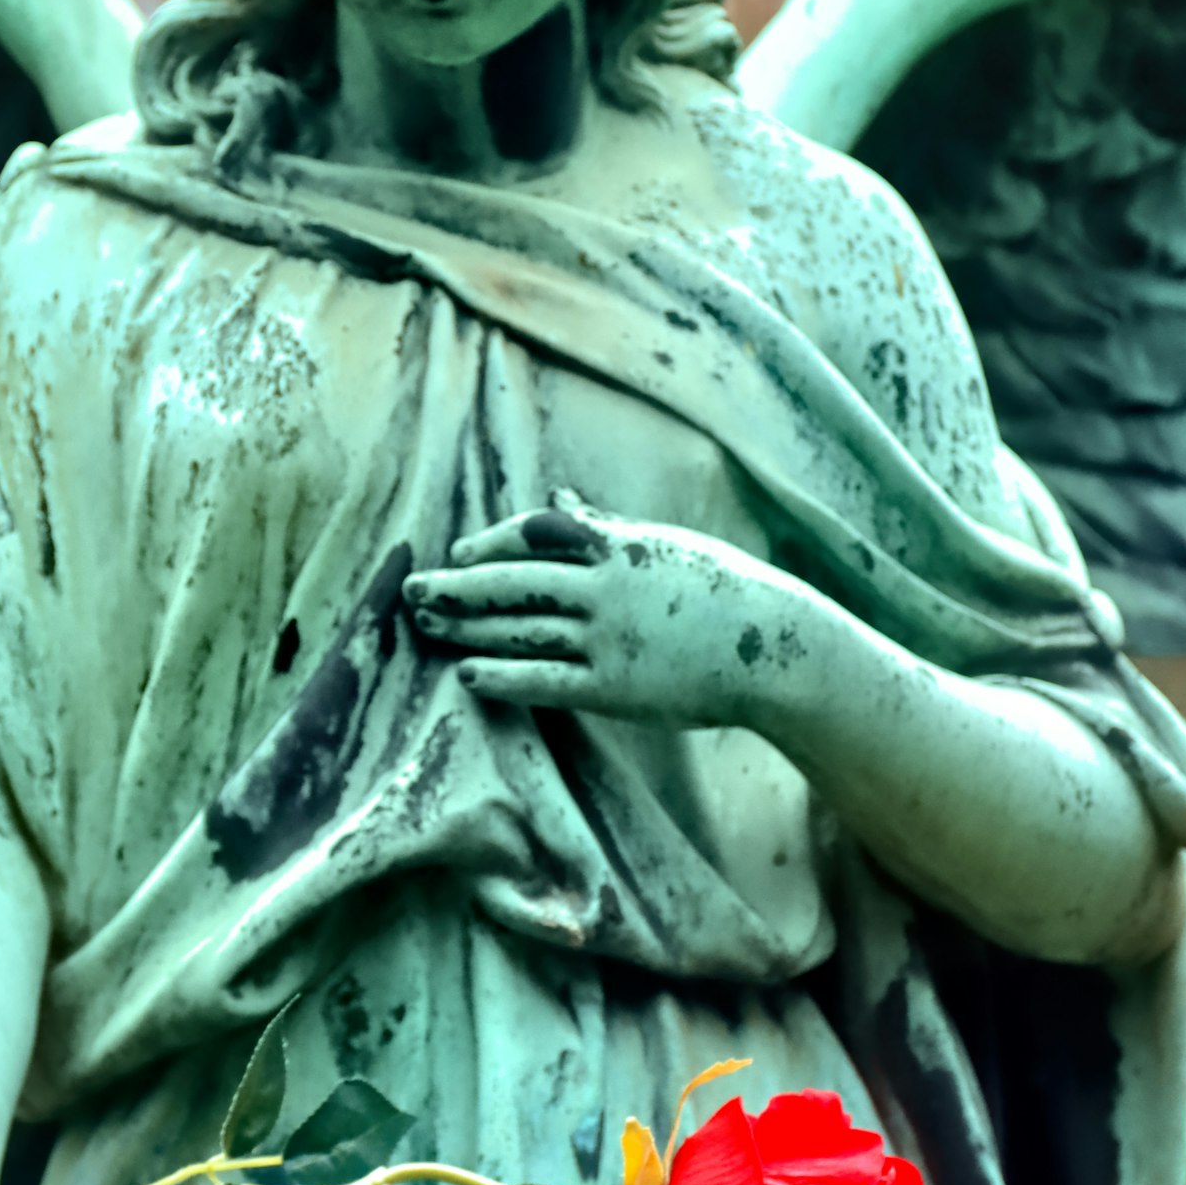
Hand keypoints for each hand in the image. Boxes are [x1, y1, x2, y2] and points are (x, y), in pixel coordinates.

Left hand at [404, 492, 820, 725]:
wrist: (774, 649)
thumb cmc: (721, 590)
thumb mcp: (664, 544)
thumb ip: (603, 526)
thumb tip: (560, 494)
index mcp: (620, 546)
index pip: (537, 534)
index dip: (491, 542)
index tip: (458, 551)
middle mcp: (608, 588)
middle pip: (515, 583)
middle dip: (458, 586)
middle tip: (411, 591)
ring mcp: (609, 639)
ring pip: (521, 630)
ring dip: (467, 630)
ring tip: (426, 629)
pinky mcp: (615, 689)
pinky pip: (546, 681)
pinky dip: (503, 677)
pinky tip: (467, 675)